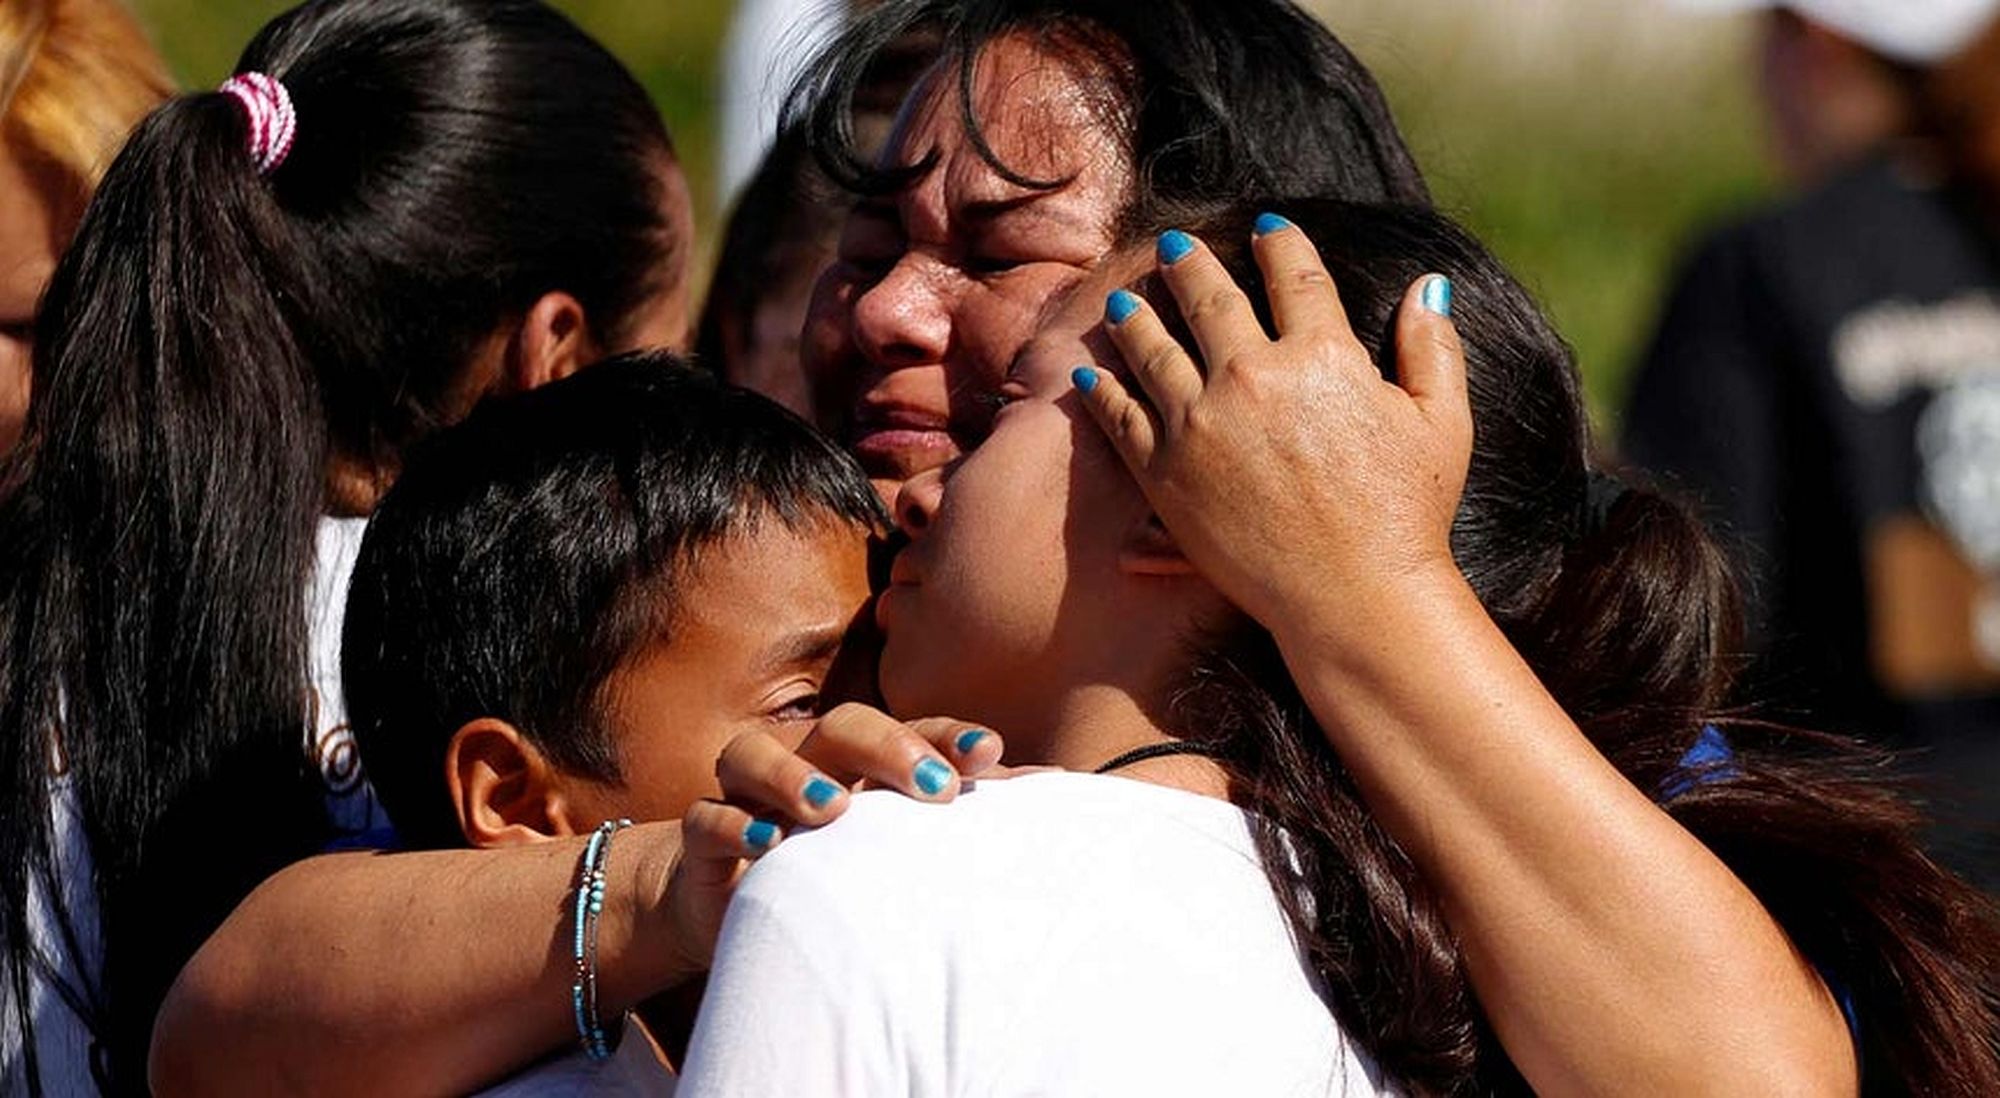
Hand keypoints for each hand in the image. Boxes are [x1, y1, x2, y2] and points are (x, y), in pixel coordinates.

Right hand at [658, 704, 999, 966]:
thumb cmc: (835, 864)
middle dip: (887, 747)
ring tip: (835, 808)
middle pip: (841, 726)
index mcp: (860, 761)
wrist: (736, 905)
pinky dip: (736, 823)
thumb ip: (965, 816)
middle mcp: (805, 762)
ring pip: (755, 753)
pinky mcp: (704, 838)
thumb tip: (1058, 785)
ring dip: (794, 775)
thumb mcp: (897, 844)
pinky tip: (770, 842)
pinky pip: (708, 817)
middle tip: (933, 787)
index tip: (991, 753)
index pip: (909, 731)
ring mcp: (748, 795)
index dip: (947, 736)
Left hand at [1074, 219, 1472, 635]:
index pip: (1293, 276)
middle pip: (1208, 297)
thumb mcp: (1441, 424)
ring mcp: (1199, 421)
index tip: (1266, 229)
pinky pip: (1120, 414)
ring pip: (1152, 347)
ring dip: (1136, 316)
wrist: (1353, 597)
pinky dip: (1101, 388)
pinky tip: (1090, 372)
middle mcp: (1252, 375)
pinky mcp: (1163, 470)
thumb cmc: (1406, 515)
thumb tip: (1430, 284)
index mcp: (1322, 355)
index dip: (1279, 244)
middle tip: (1173, 248)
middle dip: (1188, 264)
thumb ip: (1433, 348)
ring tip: (1124, 302)